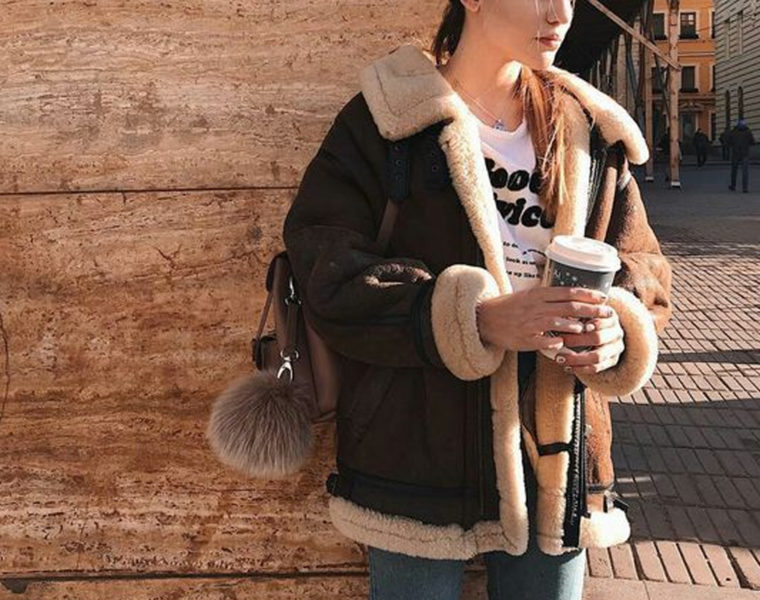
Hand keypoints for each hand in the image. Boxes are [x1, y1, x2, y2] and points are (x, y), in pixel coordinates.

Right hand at [476, 286, 611, 352]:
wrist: (484, 318)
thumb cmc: (509, 307)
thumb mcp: (528, 296)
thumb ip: (548, 296)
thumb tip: (571, 295)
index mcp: (538, 294)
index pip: (567, 292)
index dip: (587, 294)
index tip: (603, 297)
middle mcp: (535, 306)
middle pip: (568, 306)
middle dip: (590, 310)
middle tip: (607, 313)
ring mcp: (529, 322)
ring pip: (556, 322)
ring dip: (574, 326)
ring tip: (586, 329)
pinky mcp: (523, 338)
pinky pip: (542, 341)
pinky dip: (554, 343)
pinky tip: (563, 345)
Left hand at [554, 307, 624, 373]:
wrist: (595, 331)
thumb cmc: (584, 318)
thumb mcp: (582, 311)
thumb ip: (577, 310)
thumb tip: (565, 310)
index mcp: (610, 316)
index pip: (603, 320)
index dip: (594, 324)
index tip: (581, 326)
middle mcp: (616, 332)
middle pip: (598, 338)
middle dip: (577, 340)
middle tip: (561, 341)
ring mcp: (616, 348)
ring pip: (597, 356)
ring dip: (576, 359)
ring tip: (559, 358)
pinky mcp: (612, 361)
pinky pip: (596, 368)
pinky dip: (580, 369)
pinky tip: (567, 367)